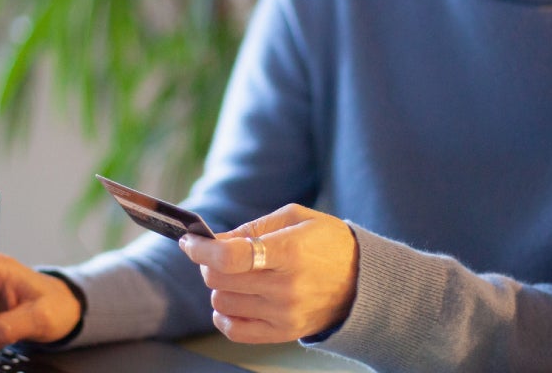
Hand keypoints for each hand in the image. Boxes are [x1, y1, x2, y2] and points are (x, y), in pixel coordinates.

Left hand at [178, 204, 358, 342]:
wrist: (362, 280)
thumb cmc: (326, 242)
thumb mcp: (295, 218)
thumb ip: (251, 228)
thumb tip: (212, 241)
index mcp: (290, 251)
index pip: (230, 256)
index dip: (201, 249)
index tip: (189, 241)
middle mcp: (286, 286)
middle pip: (219, 280)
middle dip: (209, 264)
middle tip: (218, 255)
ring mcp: (284, 313)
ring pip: (221, 303)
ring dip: (219, 288)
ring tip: (236, 276)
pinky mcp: (283, 332)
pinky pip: (234, 330)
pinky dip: (224, 315)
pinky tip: (233, 300)